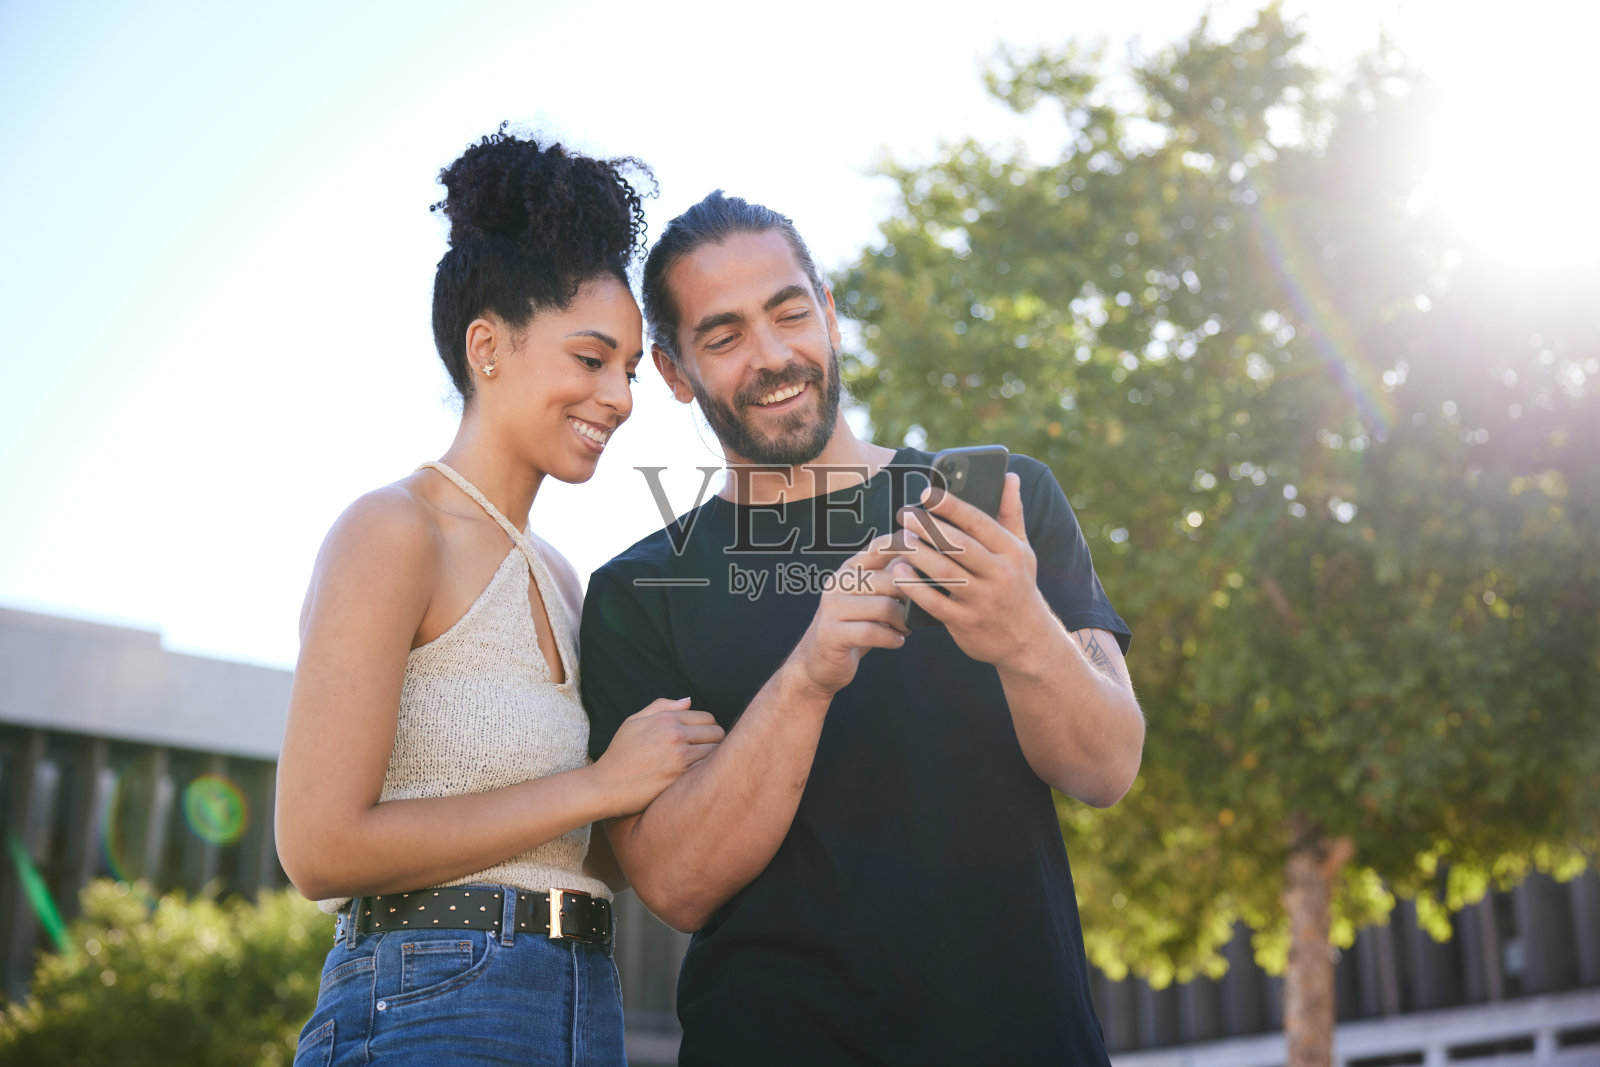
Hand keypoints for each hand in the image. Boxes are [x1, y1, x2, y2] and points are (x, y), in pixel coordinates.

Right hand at [590, 697, 724, 816]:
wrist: (606, 786)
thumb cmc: (619, 754)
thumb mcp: (633, 721)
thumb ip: (661, 706)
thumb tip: (688, 701)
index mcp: (666, 719)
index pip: (707, 718)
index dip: (708, 728)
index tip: (703, 739)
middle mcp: (676, 735)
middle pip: (717, 733)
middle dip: (715, 742)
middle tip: (706, 753)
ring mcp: (680, 757)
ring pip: (715, 753)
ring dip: (712, 759)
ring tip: (703, 767)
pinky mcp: (680, 778)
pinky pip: (707, 771)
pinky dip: (706, 773)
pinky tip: (698, 779)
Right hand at [785, 535, 909, 696]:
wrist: (820, 661)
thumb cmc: (854, 627)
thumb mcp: (870, 598)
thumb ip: (890, 580)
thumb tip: (925, 564)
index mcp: (849, 570)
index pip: (879, 548)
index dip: (904, 546)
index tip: (924, 553)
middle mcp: (838, 583)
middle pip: (890, 579)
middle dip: (911, 597)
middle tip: (916, 611)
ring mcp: (832, 608)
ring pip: (884, 607)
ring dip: (903, 621)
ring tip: (905, 628)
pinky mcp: (832, 633)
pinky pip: (873, 632)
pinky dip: (892, 639)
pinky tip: (896, 641)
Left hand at [893, 472, 1052, 666]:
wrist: (1027, 641)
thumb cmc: (1018, 586)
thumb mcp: (1022, 551)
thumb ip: (1011, 514)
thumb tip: (1009, 476)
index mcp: (1011, 552)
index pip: (979, 523)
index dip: (952, 506)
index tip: (927, 494)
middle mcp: (1000, 575)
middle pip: (958, 546)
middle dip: (928, 528)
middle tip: (905, 515)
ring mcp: (982, 601)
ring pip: (944, 572)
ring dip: (918, 554)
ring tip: (900, 540)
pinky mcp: (966, 623)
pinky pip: (935, 603)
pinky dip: (915, 587)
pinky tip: (900, 572)